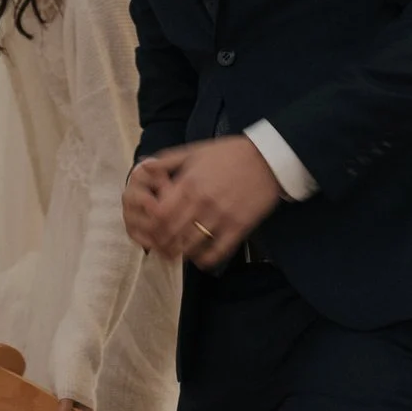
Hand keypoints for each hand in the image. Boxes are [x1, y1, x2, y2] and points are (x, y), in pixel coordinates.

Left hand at [130, 137, 282, 266]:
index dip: (152, 226)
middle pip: (172, 234)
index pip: (160, 215)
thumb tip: (144, 165)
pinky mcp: (239, 227)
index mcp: (188, 182)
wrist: (267, 159)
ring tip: (180, 253)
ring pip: (191, 246)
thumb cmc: (229, 154)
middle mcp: (202, 201)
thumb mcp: (195, 151)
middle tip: (162, 247)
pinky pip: (217, 252)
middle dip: (163, 244)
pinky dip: (205, 259)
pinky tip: (201, 258)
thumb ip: (168, 160)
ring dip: (182, 253)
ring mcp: (221, 216)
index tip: (152, 229)